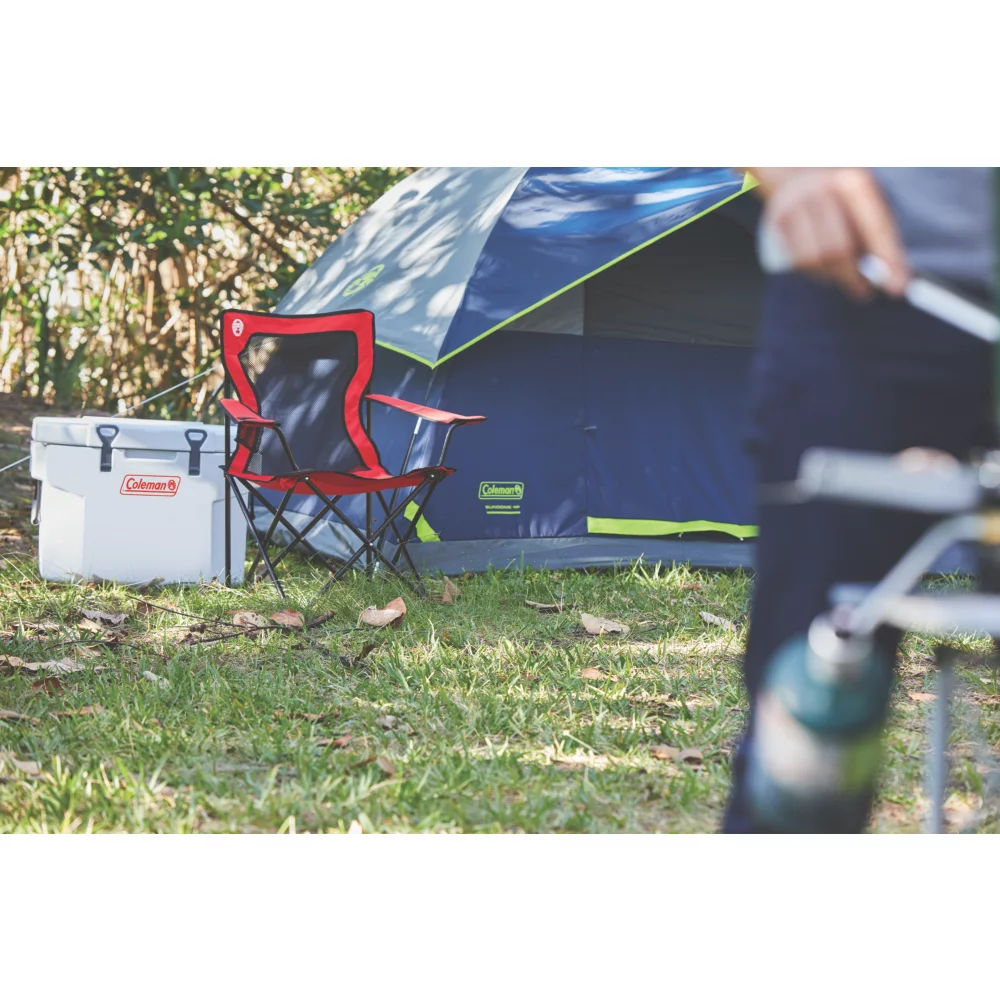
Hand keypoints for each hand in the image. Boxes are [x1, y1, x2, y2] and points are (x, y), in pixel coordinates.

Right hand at [750, 168, 909, 299]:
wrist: (791, 164)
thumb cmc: (837, 186)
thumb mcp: (864, 193)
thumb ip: (877, 228)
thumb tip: (891, 271)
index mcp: (853, 182)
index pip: (875, 228)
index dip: (887, 260)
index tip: (897, 288)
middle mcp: (822, 192)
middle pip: (838, 249)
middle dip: (853, 277)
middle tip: (863, 292)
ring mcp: (795, 206)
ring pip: (814, 259)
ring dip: (831, 276)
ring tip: (842, 277)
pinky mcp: (778, 221)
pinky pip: (796, 260)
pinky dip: (813, 271)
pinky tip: (823, 268)